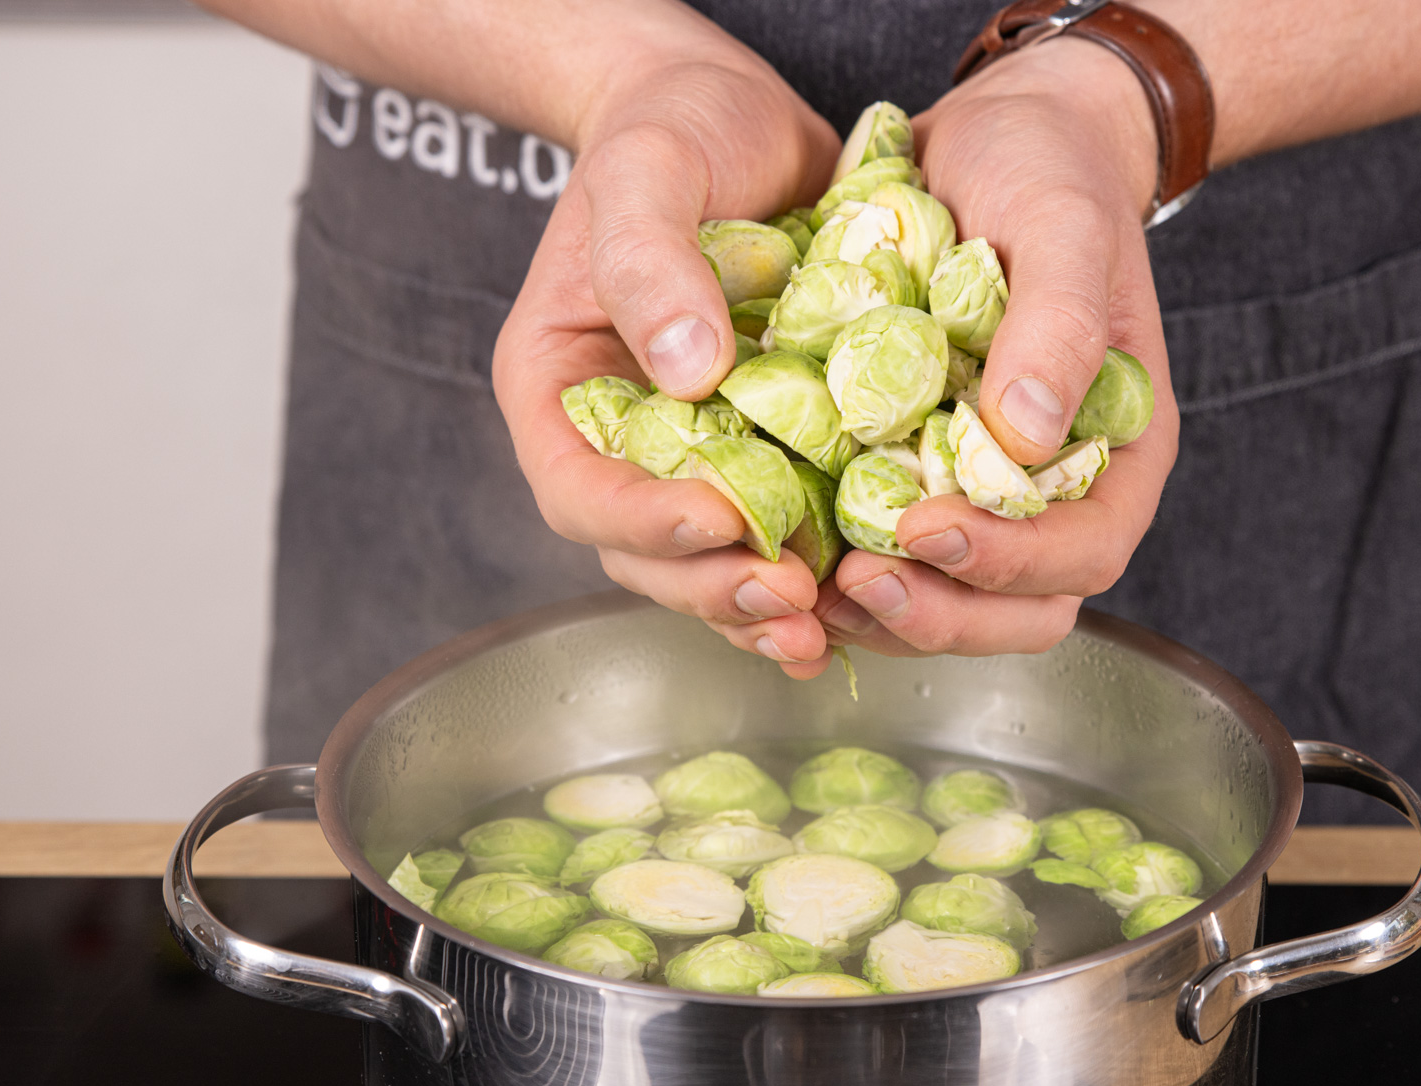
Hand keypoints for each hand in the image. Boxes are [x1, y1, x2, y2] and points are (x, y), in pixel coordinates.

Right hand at [493, 29, 841, 679]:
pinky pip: (781, 529)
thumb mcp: (648, 170)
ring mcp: (695, 454)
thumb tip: (687, 373)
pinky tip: (860, 596)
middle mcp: (621, 440)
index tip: (716, 518)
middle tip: (787, 596)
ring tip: (824, 628)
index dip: (641, 521)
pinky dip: (815, 572)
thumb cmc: (674, 129)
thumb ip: (650, 263)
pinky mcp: (768, 451)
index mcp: (560, 390)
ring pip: (712, 560)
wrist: (742, 121)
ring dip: (763, 605)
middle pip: (644, 553)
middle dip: (712, 585)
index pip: (579, 488)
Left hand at [817, 36, 1180, 659]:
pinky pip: (885, 552)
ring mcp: (979, 490)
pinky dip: (838, 565)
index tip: (928, 528)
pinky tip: (788, 547)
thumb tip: (1026, 438)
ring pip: (946, 599)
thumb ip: (1059, 326)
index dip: (1010, 561)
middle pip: (1016, 609)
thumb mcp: (1065, 227)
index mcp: (1116, 450)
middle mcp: (1052, 490)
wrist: (994, 137)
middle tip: (856, 579)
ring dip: (880, 608)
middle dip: (937, 610)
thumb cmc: (1050, 172)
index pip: (1083, 552)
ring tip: (809, 581)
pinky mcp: (911, 473)